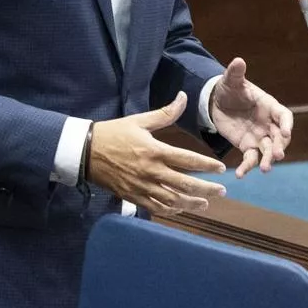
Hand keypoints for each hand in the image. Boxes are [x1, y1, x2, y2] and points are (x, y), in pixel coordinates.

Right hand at [86, 92, 227, 214]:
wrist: (85, 151)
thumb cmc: (113, 133)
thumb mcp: (139, 120)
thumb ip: (165, 113)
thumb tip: (184, 97)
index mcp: (154, 151)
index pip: (188, 160)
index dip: (207, 166)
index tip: (221, 169)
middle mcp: (151, 171)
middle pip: (185, 184)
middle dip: (207, 189)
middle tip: (222, 191)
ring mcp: (141, 186)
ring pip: (172, 200)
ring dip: (191, 203)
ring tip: (205, 204)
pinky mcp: (133, 196)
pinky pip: (155, 207)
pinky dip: (171, 210)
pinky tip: (180, 209)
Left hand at [208, 57, 292, 178]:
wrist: (216, 102)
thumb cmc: (229, 89)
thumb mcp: (231, 80)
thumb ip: (236, 73)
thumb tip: (238, 60)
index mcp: (269, 106)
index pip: (284, 115)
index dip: (286, 124)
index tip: (285, 132)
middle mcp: (268, 123)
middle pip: (279, 137)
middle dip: (279, 146)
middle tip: (276, 155)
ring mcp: (259, 136)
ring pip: (267, 150)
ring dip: (267, 160)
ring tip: (264, 169)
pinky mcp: (247, 146)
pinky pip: (250, 158)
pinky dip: (247, 167)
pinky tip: (240, 175)